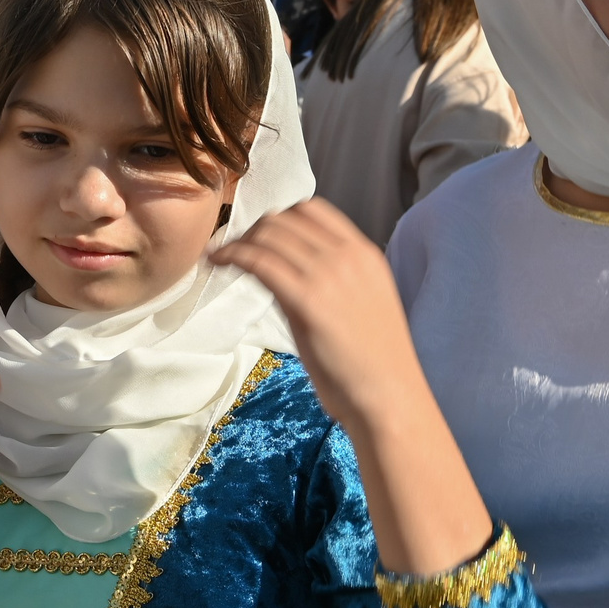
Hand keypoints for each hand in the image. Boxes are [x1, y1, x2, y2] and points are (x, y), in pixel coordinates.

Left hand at [210, 199, 418, 438]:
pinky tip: (218, 262)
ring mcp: (330, 274)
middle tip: (235, 250)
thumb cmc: (371, 362)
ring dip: (239, 242)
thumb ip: (325, 280)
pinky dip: (233, 255)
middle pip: (285, 219)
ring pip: (269, 235)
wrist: (390, 397)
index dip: (278, 218)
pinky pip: (260, 261)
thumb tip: (281, 268)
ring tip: (222, 257)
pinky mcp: (310, 299)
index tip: (258, 235)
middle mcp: (349, 255)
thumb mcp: (356, 304)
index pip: (312, 210)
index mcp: (364, 254)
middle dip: (254, 230)